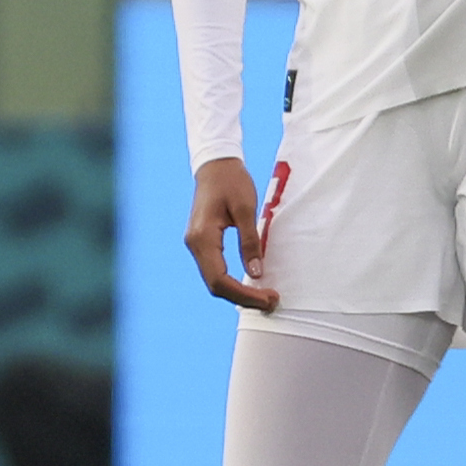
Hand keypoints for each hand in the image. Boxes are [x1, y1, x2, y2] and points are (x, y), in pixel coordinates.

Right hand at [185, 158, 278, 312]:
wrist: (215, 165)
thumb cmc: (232, 181)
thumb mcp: (246, 209)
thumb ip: (249, 242)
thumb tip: (255, 274)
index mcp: (202, 237)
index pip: (219, 279)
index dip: (244, 294)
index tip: (269, 297)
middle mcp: (194, 244)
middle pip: (215, 285)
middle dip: (243, 298)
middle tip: (271, 301)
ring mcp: (195, 244)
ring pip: (214, 280)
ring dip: (238, 292)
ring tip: (264, 296)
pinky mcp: (202, 243)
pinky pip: (215, 270)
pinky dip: (232, 282)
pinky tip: (250, 284)